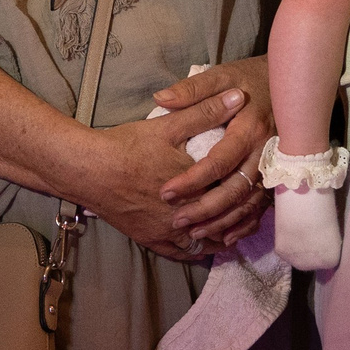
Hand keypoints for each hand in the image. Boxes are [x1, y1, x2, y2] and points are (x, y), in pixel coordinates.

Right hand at [72, 88, 249, 260]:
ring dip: (224, 233)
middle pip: (225, 218)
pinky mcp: (153, 241)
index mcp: (197, 185)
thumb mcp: (168, 125)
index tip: (261, 176)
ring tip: (238, 224)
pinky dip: (200, 248)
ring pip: (209, 240)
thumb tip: (238, 96)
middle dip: (243, 211)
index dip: (251, 183)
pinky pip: (185, 253)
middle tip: (257, 203)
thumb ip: (205, 112)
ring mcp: (169, 232)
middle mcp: (187, 215)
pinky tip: (206, 240)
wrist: (88, 171)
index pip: (234, 189)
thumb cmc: (127, 147)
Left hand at [152, 55, 274, 243]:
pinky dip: (246, 224)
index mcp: (249, 128)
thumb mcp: (221, 75)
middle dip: (205, 210)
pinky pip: (263, 206)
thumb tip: (161, 98)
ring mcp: (274, 167)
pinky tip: (226, 237)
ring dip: (223, 222)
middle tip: (176, 222)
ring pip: (250, 203)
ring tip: (195, 234)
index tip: (166, 192)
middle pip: (235, 190)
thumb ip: (193, 90)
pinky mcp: (278, 175)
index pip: (218, 162)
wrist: (292, 82)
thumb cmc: (250, 79)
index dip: (192, 180)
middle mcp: (265, 152)